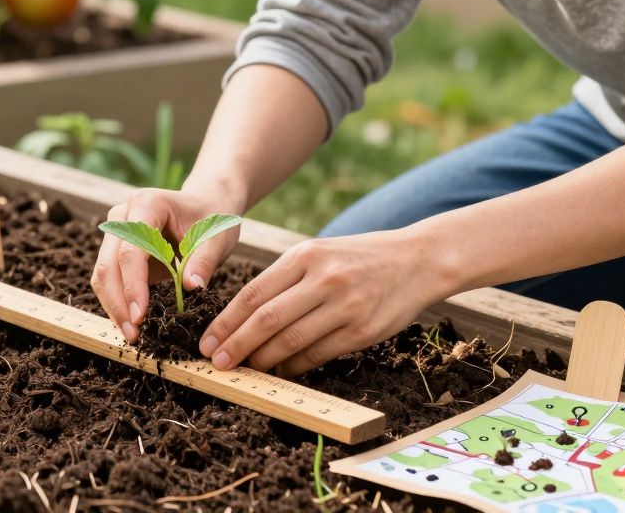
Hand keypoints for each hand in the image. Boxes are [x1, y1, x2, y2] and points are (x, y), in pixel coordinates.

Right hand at [92, 186, 244, 342]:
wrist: (205, 206)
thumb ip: (203, 261)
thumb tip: (191, 288)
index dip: (133, 285)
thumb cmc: (211, 220)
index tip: (141, 316)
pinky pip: (109, 279)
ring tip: (133, 335)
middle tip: (134, 334)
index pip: (131, 250)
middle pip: (108, 264)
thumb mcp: (217, 238)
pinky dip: (117, 302)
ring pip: (102, 275)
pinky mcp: (116, 250)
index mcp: (146, 204)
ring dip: (114, 307)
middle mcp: (122, 217)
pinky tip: (131, 323)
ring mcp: (116, 233)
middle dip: (118, 303)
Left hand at [198, 228, 449, 376]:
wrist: (418, 260)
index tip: (207, 341)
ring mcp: (344, 306)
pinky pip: (318, 354)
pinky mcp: (362, 330)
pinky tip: (281, 371)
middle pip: (266, 320)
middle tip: (217, 363)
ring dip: (263, 360)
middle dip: (236, 345)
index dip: (226, 322)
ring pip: (290, 341)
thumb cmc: (360, 259)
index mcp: (305, 255)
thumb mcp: (320, 253)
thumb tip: (243, 320)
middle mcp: (323, 279)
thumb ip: (285, 280)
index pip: (253, 293)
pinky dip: (294, 366)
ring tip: (246, 369)